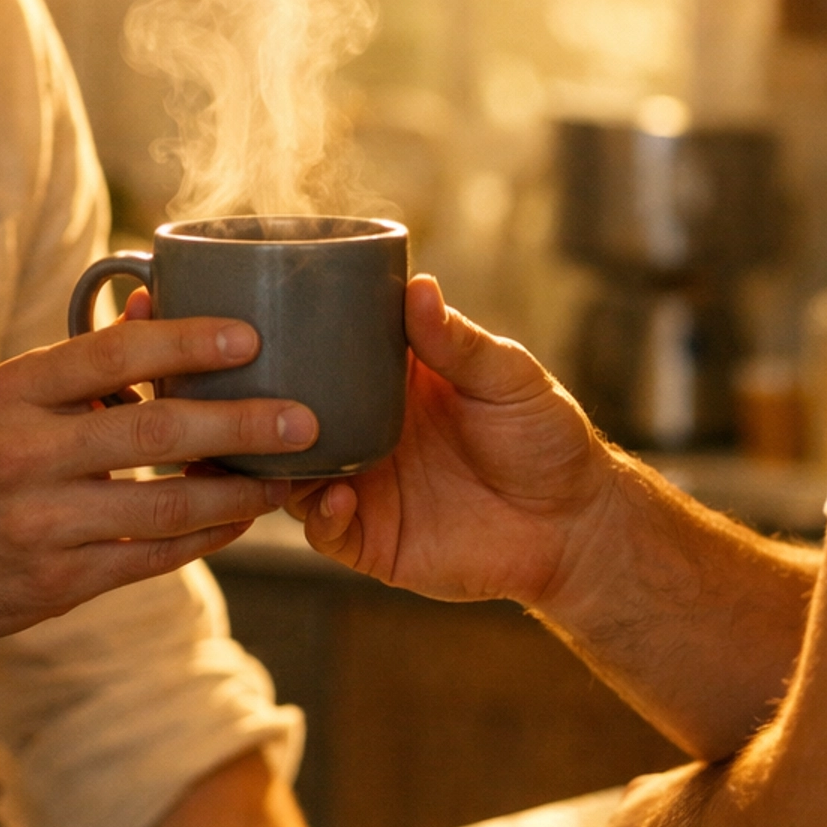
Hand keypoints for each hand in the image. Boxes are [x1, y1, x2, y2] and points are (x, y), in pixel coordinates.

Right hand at [0, 308, 316, 652]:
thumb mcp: (3, 397)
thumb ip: (84, 362)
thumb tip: (159, 304)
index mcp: (13, 391)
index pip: (114, 354)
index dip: (188, 342)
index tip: (251, 336)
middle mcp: (26, 455)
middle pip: (155, 432)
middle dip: (241, 424)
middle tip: (303, 418)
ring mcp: (42, 524)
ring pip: (166, 506)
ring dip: (239, 492)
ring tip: (289, 477)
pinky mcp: (58, 583)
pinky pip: (153, 558)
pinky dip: (205, 537)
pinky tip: (239, 520)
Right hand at [284, 275, 611, 605]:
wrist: (575, 525)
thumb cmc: (546, 438)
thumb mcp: (508, 378)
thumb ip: (458, 343)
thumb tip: (419, 286)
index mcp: (389, 384)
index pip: (324, 355)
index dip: (292, 341)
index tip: (265, 320)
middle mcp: (365, 433)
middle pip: (291, 417)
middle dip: (262, 408)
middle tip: (252, 393)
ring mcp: (364, 487)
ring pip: (292, 475)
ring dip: (278, 464)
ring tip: (284, 446)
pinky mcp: (373, 540)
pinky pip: (324, 531)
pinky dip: (319, 515)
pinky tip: (337, 497)